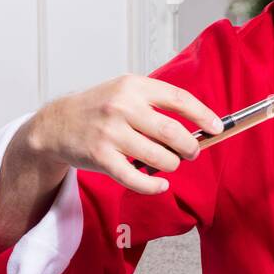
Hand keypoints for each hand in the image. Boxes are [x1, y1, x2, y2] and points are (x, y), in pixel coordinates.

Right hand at [21, 75, 223, 194]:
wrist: (56, 124)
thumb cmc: (99, 108)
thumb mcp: (126, 92)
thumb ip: (158, 104)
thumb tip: (199, 127)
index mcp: (133, 86)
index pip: (179, 99)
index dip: (203, 115)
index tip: (217, 128)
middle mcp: (121, 107)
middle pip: (172, 132)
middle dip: (190, 147)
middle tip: (192, 152)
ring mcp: (109, 132)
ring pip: (159, 157)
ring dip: (172, 164)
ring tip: (170, 162)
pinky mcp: (100, 157)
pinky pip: (136, 179)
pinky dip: (154, 186)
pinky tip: (160, 185)